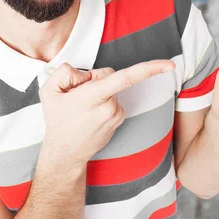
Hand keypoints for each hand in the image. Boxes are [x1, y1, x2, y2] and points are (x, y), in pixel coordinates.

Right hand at [39, 59, 174, 164]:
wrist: (65, 153)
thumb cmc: (57, 120)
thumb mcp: (48, 91)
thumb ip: (65, 72)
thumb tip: (87, 74)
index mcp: (93, 96)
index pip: (125, 78)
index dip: (149, 69)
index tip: (169, 65)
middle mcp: (109, 106)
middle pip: (110, 75)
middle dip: (94, 78)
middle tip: (76, 94)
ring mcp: (116, 115)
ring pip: (112, 88)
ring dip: (99, 91)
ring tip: (81, 108)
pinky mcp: (119, 119)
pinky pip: (113, 100)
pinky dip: (103, 101)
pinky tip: (90, 114)